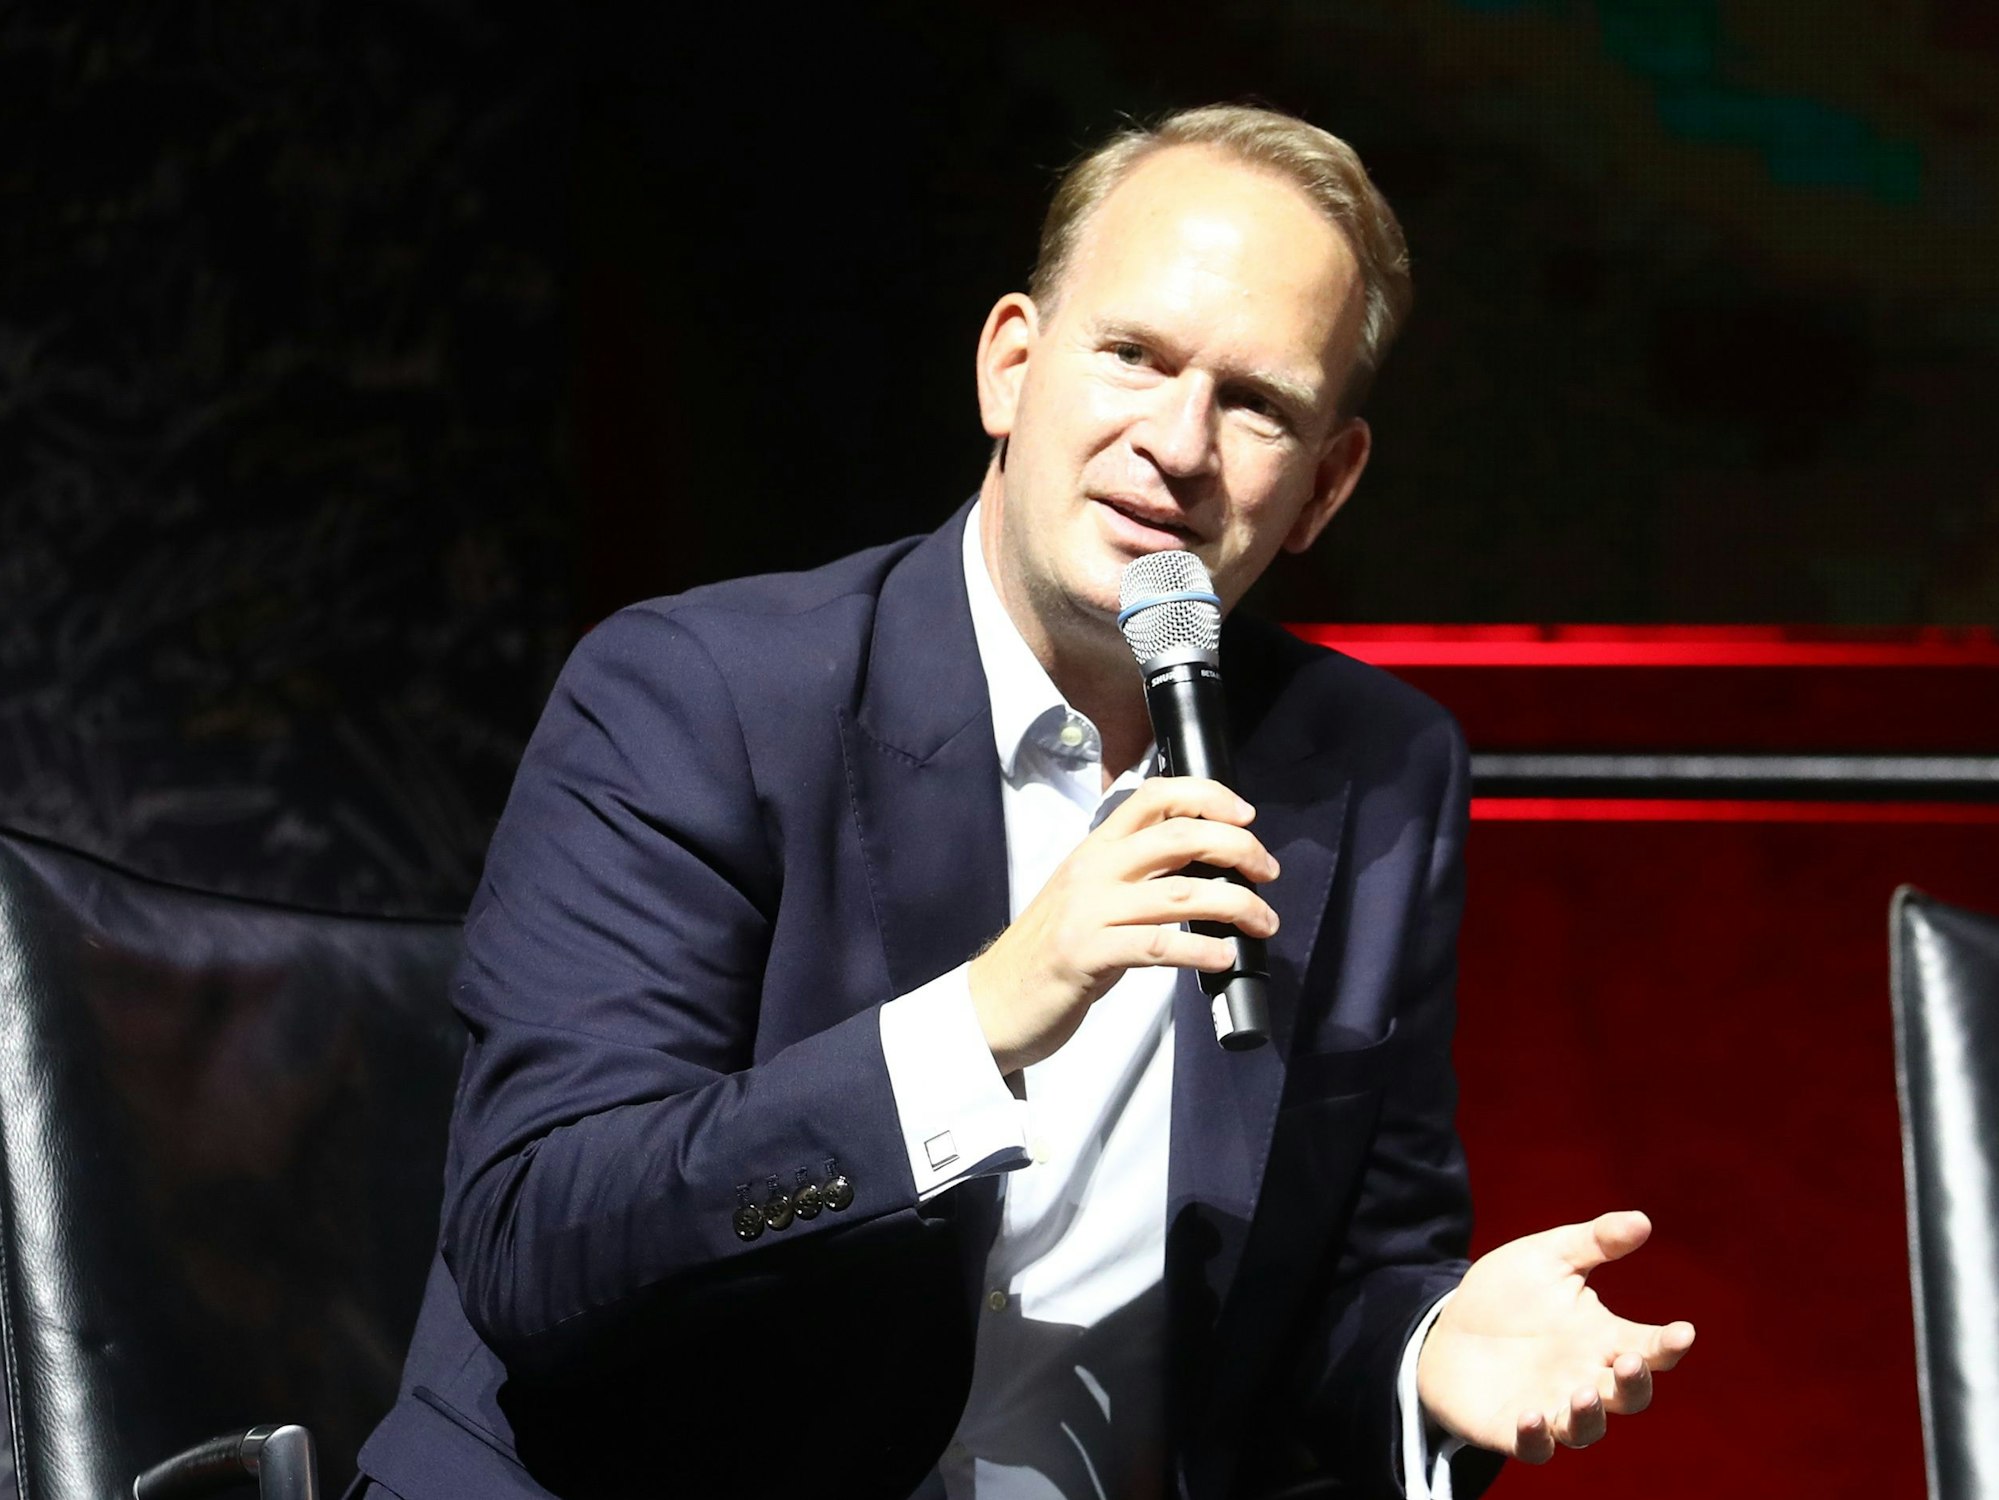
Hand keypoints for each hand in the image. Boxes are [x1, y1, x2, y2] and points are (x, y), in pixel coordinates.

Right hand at [967, 776, 1278, 1072]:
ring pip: (1179, 893)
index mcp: (1095, 848)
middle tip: (1267, 871)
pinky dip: (1201, 950)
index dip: (1207, 795)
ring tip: (1263, 921)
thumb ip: (1135, 874)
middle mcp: (1092, 870)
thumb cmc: (1050, 951)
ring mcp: (1088, 912)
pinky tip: (1224, 956)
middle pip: (1178, 837)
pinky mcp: (1086, 955)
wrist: (994, 1000)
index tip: (1246, 814)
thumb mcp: (1090, 896)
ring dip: (1236, 905)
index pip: (1154, 796)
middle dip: (1236, 848)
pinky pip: (1157, 945)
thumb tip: (1204, 864)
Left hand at [1416, 1210, 1694, 1461]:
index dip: (1668, 1344)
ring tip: (1585, 1393)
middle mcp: (1587, 1379)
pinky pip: (1534, 1445)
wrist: (1448, 1328)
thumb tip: (1642, 1220)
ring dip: (1590, 1415)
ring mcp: (1553, 1408)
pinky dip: (1537, 1437)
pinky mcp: (1515, 1429)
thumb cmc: (1508, 1294)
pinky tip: (1531, 1417)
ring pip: (1586, 1428)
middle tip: (1627, 1362)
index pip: (1648, 1348)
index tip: (1683, 1331)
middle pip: (1628, 1395)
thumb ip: (1594, 1242)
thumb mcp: (1547, 1258)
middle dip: (1633, 1383)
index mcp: (1602, 1339)